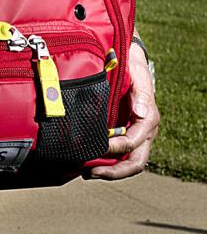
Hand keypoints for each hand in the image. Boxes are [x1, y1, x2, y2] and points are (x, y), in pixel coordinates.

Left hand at [90, 42, 159, 179]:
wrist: (127, 59)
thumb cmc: (132, 66)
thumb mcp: (137, 74)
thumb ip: (140, 93)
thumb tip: (141, 112)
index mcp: (148, 119)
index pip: (133, 142)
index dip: (116, 147)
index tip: (98, 146)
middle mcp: (142, 131)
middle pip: (134, 161)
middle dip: (114, 171)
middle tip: (90, 173)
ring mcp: (132, 134)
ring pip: (125, 162)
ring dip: (107, 170)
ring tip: (85, 172)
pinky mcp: (120, 133)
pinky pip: (115, 154)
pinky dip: (102, 160)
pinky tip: (85, 162)